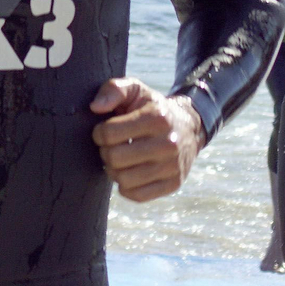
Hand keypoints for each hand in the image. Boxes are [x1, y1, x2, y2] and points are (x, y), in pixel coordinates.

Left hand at [89, 77, 204, 201]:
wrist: (189, 127)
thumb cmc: (153, 108)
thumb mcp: (136, 90)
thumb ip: (113, 89)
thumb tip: (95, 107)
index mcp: (157, 118)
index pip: (109, 134)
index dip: (99, 133)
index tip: (105, 131)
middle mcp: (168, 143)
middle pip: (114, 158)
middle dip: (106, 152)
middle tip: (112, 146)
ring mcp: (172, 166)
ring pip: (123, 180)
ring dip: (114, 171)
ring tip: (120, 160)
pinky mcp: (174, 183)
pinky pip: (137, 195)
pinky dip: (126, 187)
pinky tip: (129, 173)